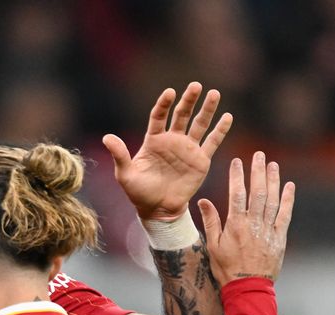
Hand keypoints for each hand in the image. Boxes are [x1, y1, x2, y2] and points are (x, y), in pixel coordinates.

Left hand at [103, 82, 232, 220]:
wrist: (158, 209)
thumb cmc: (138, 192)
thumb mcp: (125, 174)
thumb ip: (119, 155)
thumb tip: (106, 137)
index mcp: (154, 141)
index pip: (159, 117)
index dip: (164, 104)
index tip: (170, 92)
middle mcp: (172, 140)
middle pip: (181, 115)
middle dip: (189, 100)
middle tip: (195, 85)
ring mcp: (187, 149)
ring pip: (199, 124)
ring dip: (207, 109)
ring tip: (214, 93)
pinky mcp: (201, 160)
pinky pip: (212, 142)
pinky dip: (220, 130)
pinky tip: (228, 117)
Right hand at [199, 152, 294, 285]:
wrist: (247, 286)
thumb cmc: (226, 267)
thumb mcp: (212, 245)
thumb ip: (210, 221)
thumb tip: (203, 201)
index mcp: (235, 224)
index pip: (237, 194)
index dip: (238, 176)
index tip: (237, 161)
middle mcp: (253, 224)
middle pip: (258, 192)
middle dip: (258, 171)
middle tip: (259, 155)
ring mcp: (268, 229)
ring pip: (272, 199)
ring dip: (273, 180)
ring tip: (273, 165)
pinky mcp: (279, 237)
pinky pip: (285, 214)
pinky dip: (288, 199)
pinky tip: (289, 186)